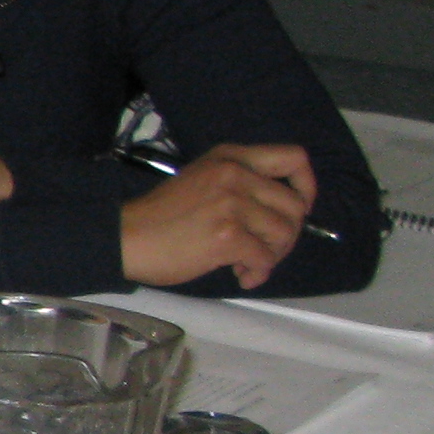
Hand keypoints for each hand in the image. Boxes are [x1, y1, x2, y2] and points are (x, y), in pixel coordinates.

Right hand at [122, 142, 315, 291]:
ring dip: (273, 256)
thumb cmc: (163, 214)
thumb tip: (282, 215)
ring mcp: (232, 204)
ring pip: (284, 234)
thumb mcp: (203, 178)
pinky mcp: (227, 235)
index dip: (306, 186)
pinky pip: (265, 258)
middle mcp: (235, 174)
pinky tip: (240, 275)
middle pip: (295, 205)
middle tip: (266, 250)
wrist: (127, 237)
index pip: (294, 158)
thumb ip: (241, 183)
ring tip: (248, 264)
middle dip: (288, 235)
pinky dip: (258, 272)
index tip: (295, 209)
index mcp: (231, 157)